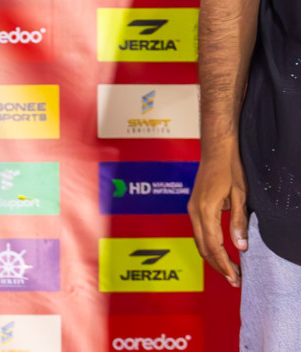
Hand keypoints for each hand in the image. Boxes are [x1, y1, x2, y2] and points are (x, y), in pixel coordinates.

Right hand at [189, 141, 247, 286]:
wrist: (216, 150)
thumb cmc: (230, 170)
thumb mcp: (240, 197)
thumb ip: (238, 223)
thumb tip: (240, 247)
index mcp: (205, 211)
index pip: (214, 246)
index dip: (225, 264)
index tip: (235, 278)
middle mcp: (194, 212)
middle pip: (203, 248)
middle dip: (219, 266)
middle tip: (234, 281)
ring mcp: (192, 209)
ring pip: (199, 242)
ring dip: (213, 258)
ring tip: (229, 271)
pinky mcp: (194, 207)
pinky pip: (199, 233)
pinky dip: (208, 247)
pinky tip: (220, 252)